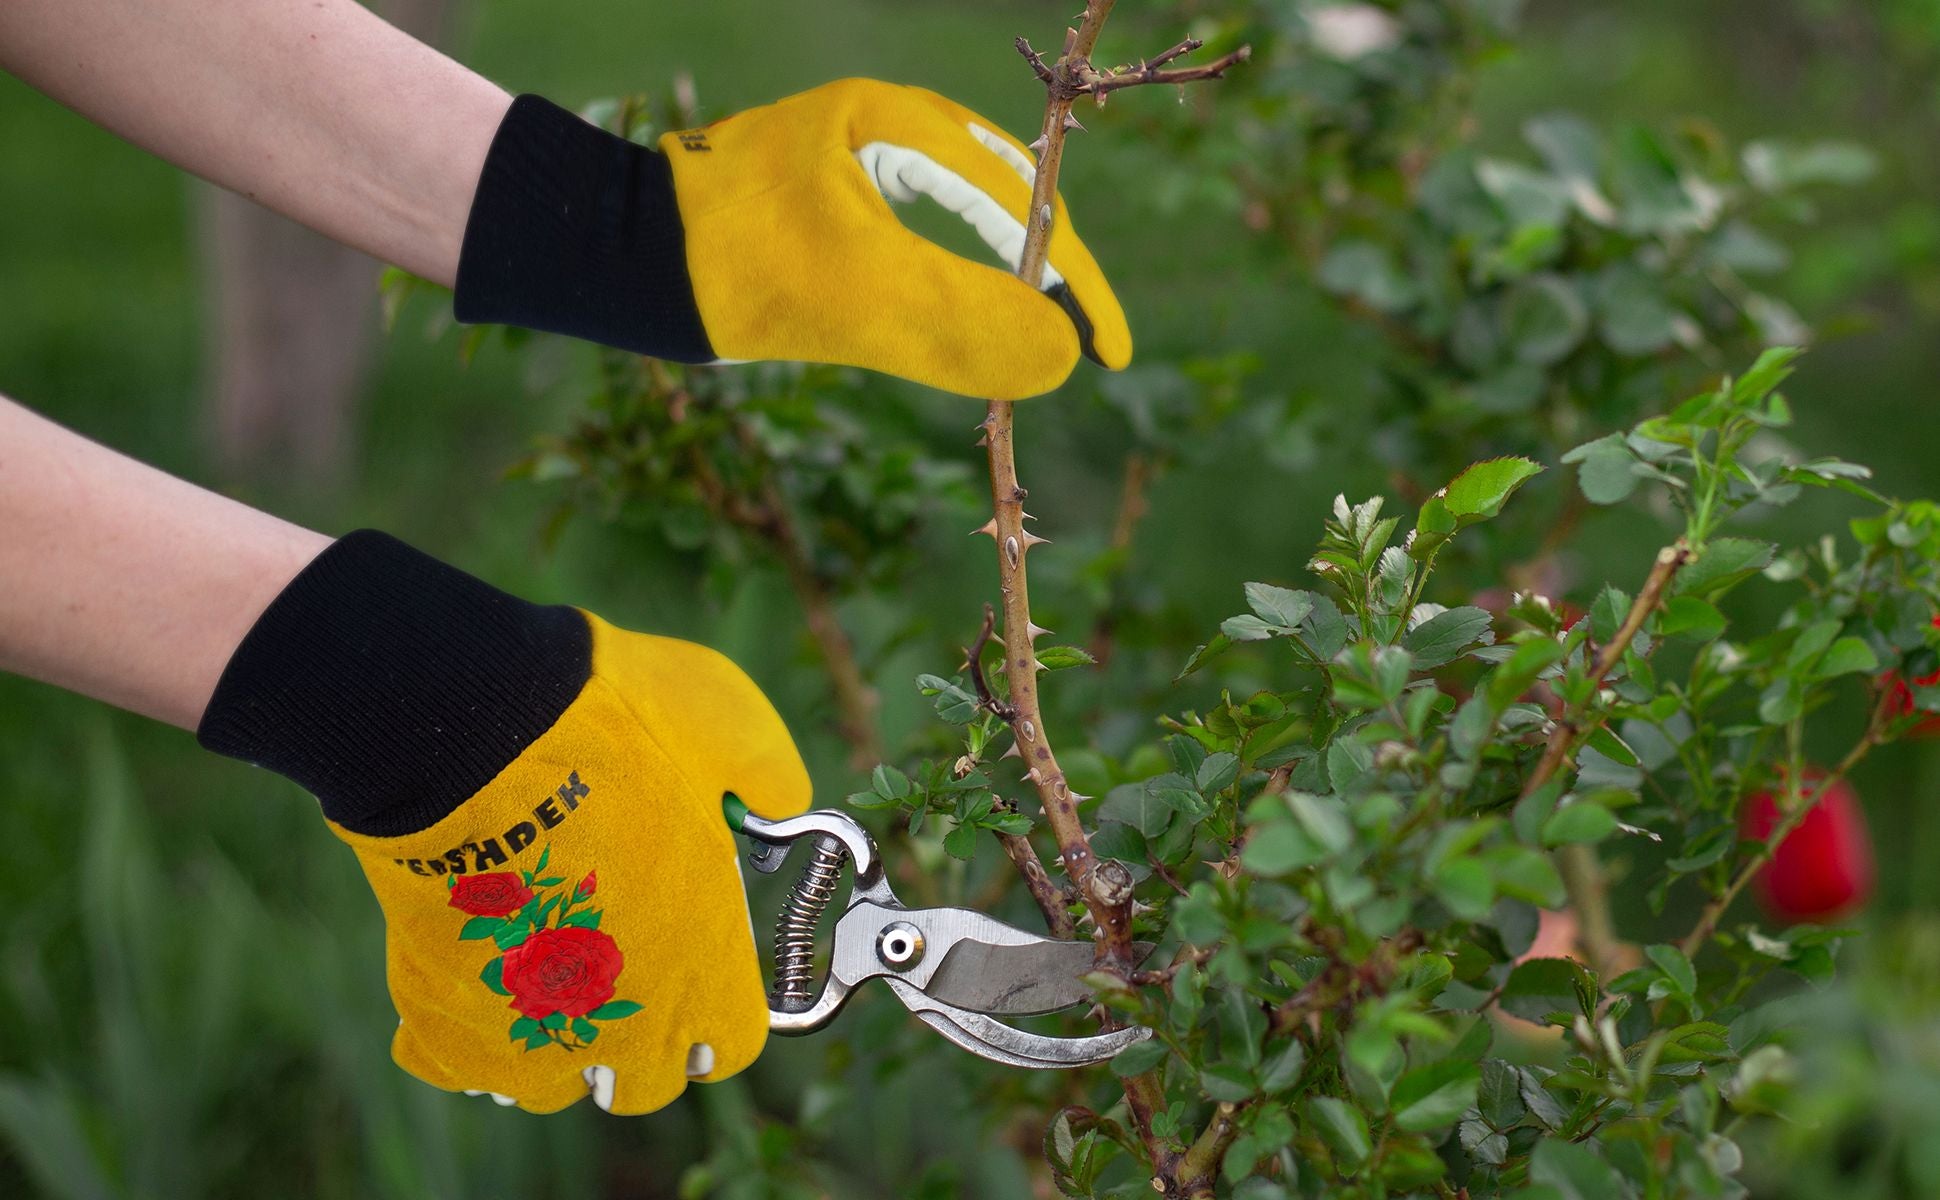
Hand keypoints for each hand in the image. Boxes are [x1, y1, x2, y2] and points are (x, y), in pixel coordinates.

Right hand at [198, 532, 809, 1112]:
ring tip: (547, 975)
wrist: (478, 727)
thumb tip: (778, 806)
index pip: (730, 1045)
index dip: (718, 1010)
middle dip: (641, 1040)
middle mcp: (623, 1026)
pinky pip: (461, 1065)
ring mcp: (529, 1037)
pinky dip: (468, 1034)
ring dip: (555, 1043)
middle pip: (642, 1084)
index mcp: (703, 972)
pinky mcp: (443, 1024)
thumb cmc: (617, 727)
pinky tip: (478, 975)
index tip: (699, 971)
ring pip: (550, 1087)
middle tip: (621, 967)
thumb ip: (768, 784)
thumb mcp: (735, 733)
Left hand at [455, 79, 1130, 399]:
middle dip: (1053, 277)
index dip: (1077, 284)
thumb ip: (961, 322)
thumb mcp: (857, 299)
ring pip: (964, 216)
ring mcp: (851, 157)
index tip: (1110, 352)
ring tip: (1046, 336)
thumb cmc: (728, 269)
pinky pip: (921, 232)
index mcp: (893, 121)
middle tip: (1089, 349)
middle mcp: (880, 125)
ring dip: (1009, 278)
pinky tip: (971, 318)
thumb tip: (1063, 358)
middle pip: (1004, 198)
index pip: (1020, 201)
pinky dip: (958, 279)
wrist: (616, 262)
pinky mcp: (827, 197)